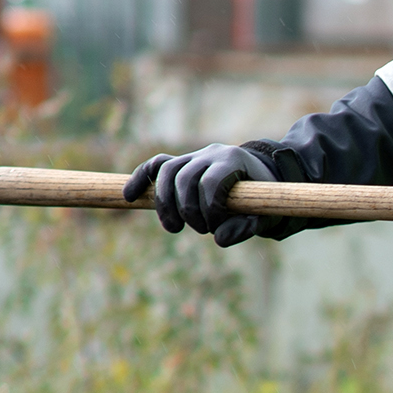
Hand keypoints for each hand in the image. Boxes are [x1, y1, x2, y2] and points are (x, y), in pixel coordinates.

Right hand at [122, 144, 276, 246]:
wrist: (260, 182)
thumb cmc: (261, 201)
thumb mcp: (263, 217)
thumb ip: (245, 228)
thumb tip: (219, 239)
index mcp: (234, 161)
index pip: (210, 181)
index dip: (209, 208)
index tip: (215, 228)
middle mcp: (212, 153)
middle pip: (185, 178)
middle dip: (188, 210)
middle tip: (202, 230)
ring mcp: (195, 156)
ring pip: (167, 172)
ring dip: (166, 204)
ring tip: (175, 228)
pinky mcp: (182, 164)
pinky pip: (156, 165)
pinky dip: (141, 178)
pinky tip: (129, 196)